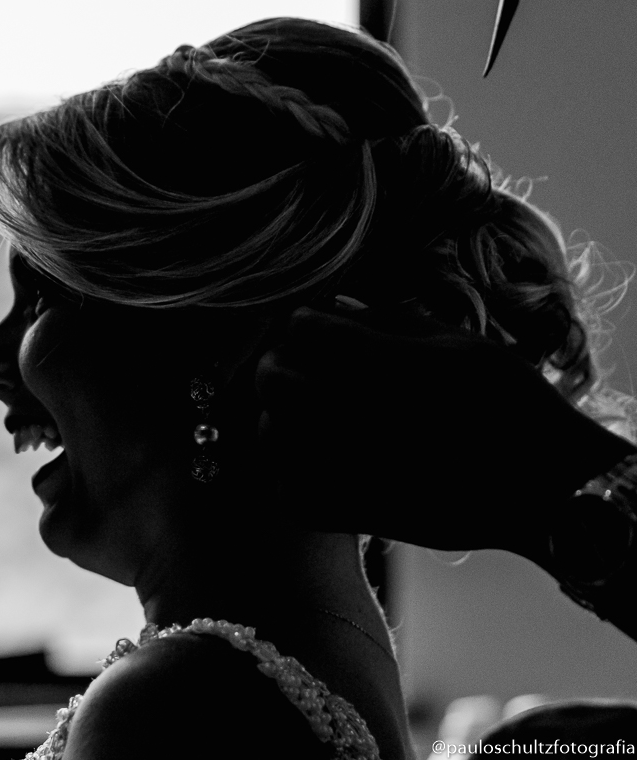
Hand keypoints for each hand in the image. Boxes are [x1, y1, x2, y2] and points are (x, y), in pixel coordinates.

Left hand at [252, 304, 633, 559]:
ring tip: (298, 415)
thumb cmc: (511, 405)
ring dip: (276, 417)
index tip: (312, 328)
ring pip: (271, 434)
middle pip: (274, 377)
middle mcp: (367, 414)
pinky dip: (287, 473)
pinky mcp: (358, 513)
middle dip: (275, 363)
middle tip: (291, 367)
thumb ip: (393, 319)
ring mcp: (358, 468)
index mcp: (390, 365)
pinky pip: (290, 491)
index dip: (302, 322)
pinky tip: (309, 461)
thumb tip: (336, 305)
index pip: (303, 327)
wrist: (548, 487)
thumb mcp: (462, 343)